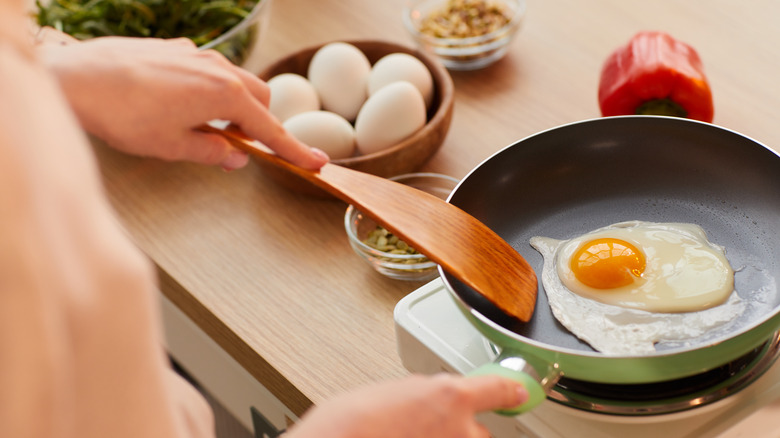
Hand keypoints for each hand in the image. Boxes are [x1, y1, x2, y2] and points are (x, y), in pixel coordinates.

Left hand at [37, 29, 327, 170]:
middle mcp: (219, 69)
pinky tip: (179, 103)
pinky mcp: (176, 48)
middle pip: (261, 99)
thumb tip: (235, 157)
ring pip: (237, 81)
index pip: (271, 130)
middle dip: (258, 123)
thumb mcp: (172, 147)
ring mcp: (197, 54)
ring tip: (203, 126)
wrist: (77, 78)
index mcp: (226, 96)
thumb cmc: (123, 115)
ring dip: (234, 105)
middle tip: (236, 146)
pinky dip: (210, 89)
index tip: (316, 163)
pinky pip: (209, 69)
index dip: (294, 150)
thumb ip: (212, 152)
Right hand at [285, 373, 527, 437]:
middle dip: (455, 432)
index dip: (511, 390)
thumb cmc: (349, 424)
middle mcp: (461, 431)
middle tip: (417, 430)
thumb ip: (424, 396)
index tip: (521, 392)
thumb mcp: (393, 393)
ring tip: (400, 437)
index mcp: (450, 396)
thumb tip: (433, 401)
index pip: (497, 390)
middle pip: (474, 431)